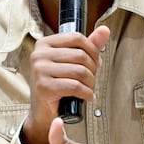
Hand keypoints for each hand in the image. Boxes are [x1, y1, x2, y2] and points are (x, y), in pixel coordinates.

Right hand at [22, 26, 109, 143]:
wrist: (43, 113)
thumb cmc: (57, 86)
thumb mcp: (71, 63)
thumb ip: (88, 46)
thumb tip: (104, 30)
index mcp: (44, 44)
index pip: (77, 38)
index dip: (92, 50)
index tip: (96, 62)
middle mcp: (39, 55)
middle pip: (80, 55)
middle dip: (93, 69)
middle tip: (92, 79)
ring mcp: (39, 70)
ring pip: (80, 71)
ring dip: (91, 83)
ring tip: (89, 88)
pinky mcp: (44, 87)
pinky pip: (75, 86)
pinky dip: (87, 93)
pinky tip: (87, 97)